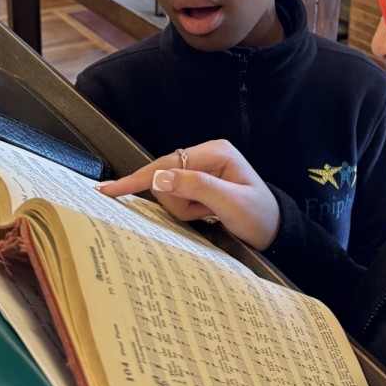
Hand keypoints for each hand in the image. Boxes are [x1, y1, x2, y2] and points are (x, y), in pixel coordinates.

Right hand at [100, 140, 279, 250]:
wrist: (274, 233)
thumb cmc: (259, 217)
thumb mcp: (231, 204)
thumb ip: (197, 187)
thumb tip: (160, 178)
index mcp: (215, 152)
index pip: (168, 163)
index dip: (140, 178)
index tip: (111, 190)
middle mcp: (205, 155)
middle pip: (164, 177)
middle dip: (179, 203)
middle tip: (204, 215)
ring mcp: (200, 170)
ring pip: (167, 191)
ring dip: (183, 209)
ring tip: (208, 216)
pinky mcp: (197, 184)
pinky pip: (175, 199)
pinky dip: (185, 211)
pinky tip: (204, 215)